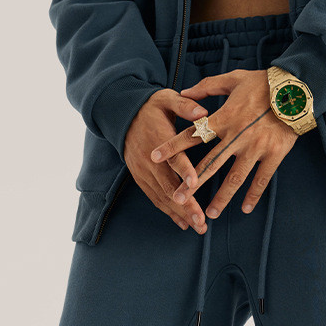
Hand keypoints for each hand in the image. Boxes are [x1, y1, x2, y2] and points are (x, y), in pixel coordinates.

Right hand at [124, 89, 213, 231]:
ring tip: (197, 227)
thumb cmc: (150, 107)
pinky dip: (168, 212)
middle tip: (201, 220)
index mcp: (159, 139)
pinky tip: (183, 223)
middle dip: (186, 205)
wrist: (121, 116)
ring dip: (180, 213)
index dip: (183, 171)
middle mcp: (150, 160)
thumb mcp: (166, 98)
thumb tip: (204, 112)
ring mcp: (143, 172)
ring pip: (162, 196)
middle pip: (168, 185)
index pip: (172, 158)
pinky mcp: (140, 178)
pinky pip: (155, 198)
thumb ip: (185, 105)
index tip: (195, 183)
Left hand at [150, 69, 297, 219]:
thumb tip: (185, 93)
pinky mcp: (274, 155)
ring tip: (210, 213)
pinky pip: (262, 179)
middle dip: (192, 183)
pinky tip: (244, 208)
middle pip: (210, 164)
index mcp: (225, 118)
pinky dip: (253, 195)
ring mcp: (256, 148)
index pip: (193, 135)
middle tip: (177, 199)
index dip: (173, 146)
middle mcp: (238, 136)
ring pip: (235, 178)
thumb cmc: (264, 83)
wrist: (297, 90)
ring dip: (221, 197)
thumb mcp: (233, 79)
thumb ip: (207, 87)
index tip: (155, 157)